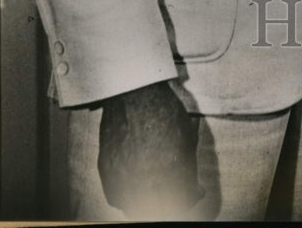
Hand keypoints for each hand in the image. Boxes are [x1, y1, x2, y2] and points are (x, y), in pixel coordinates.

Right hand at [98, 80, 203, 217]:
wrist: (133, 92)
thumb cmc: (164, 111)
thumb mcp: (187, 140)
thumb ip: (190, 170)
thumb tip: (196, 191)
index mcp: (169, 172)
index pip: (183, 203)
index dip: (190, 197)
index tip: (194, 191)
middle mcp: (144, 181)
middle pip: (160, 209)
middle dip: (171, 200)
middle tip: (176, 186)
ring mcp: (121, 178)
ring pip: (135, 206)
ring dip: (147, 200)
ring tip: (155, 182)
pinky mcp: (106, 172)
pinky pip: (117, 195)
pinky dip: (127, 192)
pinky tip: (136, 178)